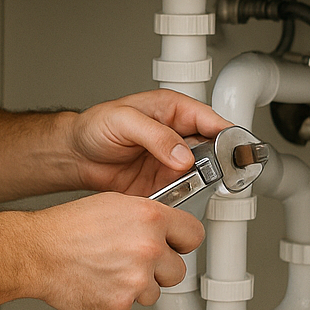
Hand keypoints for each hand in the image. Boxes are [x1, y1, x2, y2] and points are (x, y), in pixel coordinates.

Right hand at [36, 191, 205, 309]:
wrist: (37, 252)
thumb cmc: (68, 227)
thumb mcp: (114, 205)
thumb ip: (146, 219)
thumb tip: (165, 230)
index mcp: (150, 219)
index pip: (193, 235)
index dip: (183, 241)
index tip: (177, 244)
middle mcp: (147, 248)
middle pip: (178, 270)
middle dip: (159, 269)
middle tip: (133, 260)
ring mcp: (136, 279)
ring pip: (154, 291)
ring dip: (138, 285)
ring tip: (109, 269)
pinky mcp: (121, 303)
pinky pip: (130, 304)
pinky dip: (117, 297)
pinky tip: (99, 281)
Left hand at [66, 90, 231, 196]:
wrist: (75, 155)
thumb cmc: (95, 127)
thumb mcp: (123, 121)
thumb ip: (155, 135)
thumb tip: (183, 154)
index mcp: (173, 110)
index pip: (210, 119)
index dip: (225, 134)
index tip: (234, 149)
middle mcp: (177, 136)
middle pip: (212, 149)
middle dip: (216, 162)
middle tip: (210, 172)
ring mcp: (171, 161)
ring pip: (201, 174)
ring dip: (199, 183)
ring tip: (187, 185)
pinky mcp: (163, 183)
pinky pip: (182, 192)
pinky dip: (183, 198)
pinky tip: (175, 197)